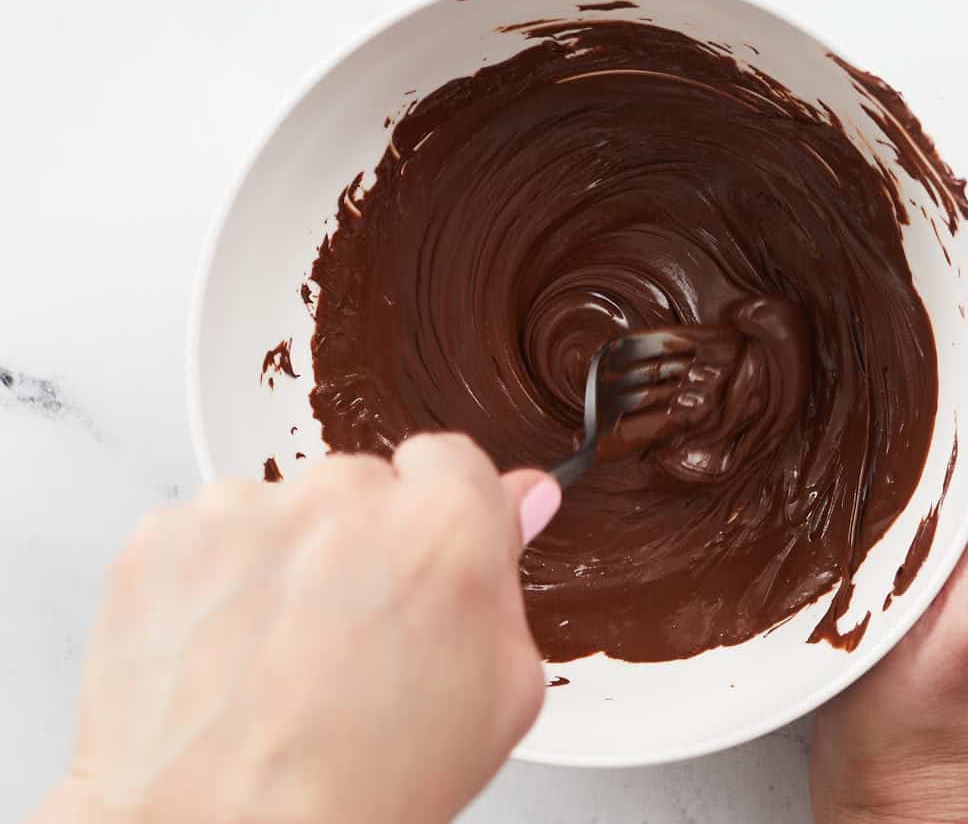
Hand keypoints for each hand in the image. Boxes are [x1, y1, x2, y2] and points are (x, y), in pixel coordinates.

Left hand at [28, 435, 561, 823]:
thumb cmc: (363, 789)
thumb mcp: (498, 697)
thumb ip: (507, 577)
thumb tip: (519, 500)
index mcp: (443, 528)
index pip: (450, 459)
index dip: (440, 513)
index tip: (424, 551)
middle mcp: (345, 498)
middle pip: (363, 486)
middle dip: (362, 542)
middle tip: (350, 634)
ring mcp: (246, 510)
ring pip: (284, 509)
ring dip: (288, 559)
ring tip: (277, 657)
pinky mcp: (166, 536)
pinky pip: (208, 533)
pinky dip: (215, 578)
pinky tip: (226, 652)